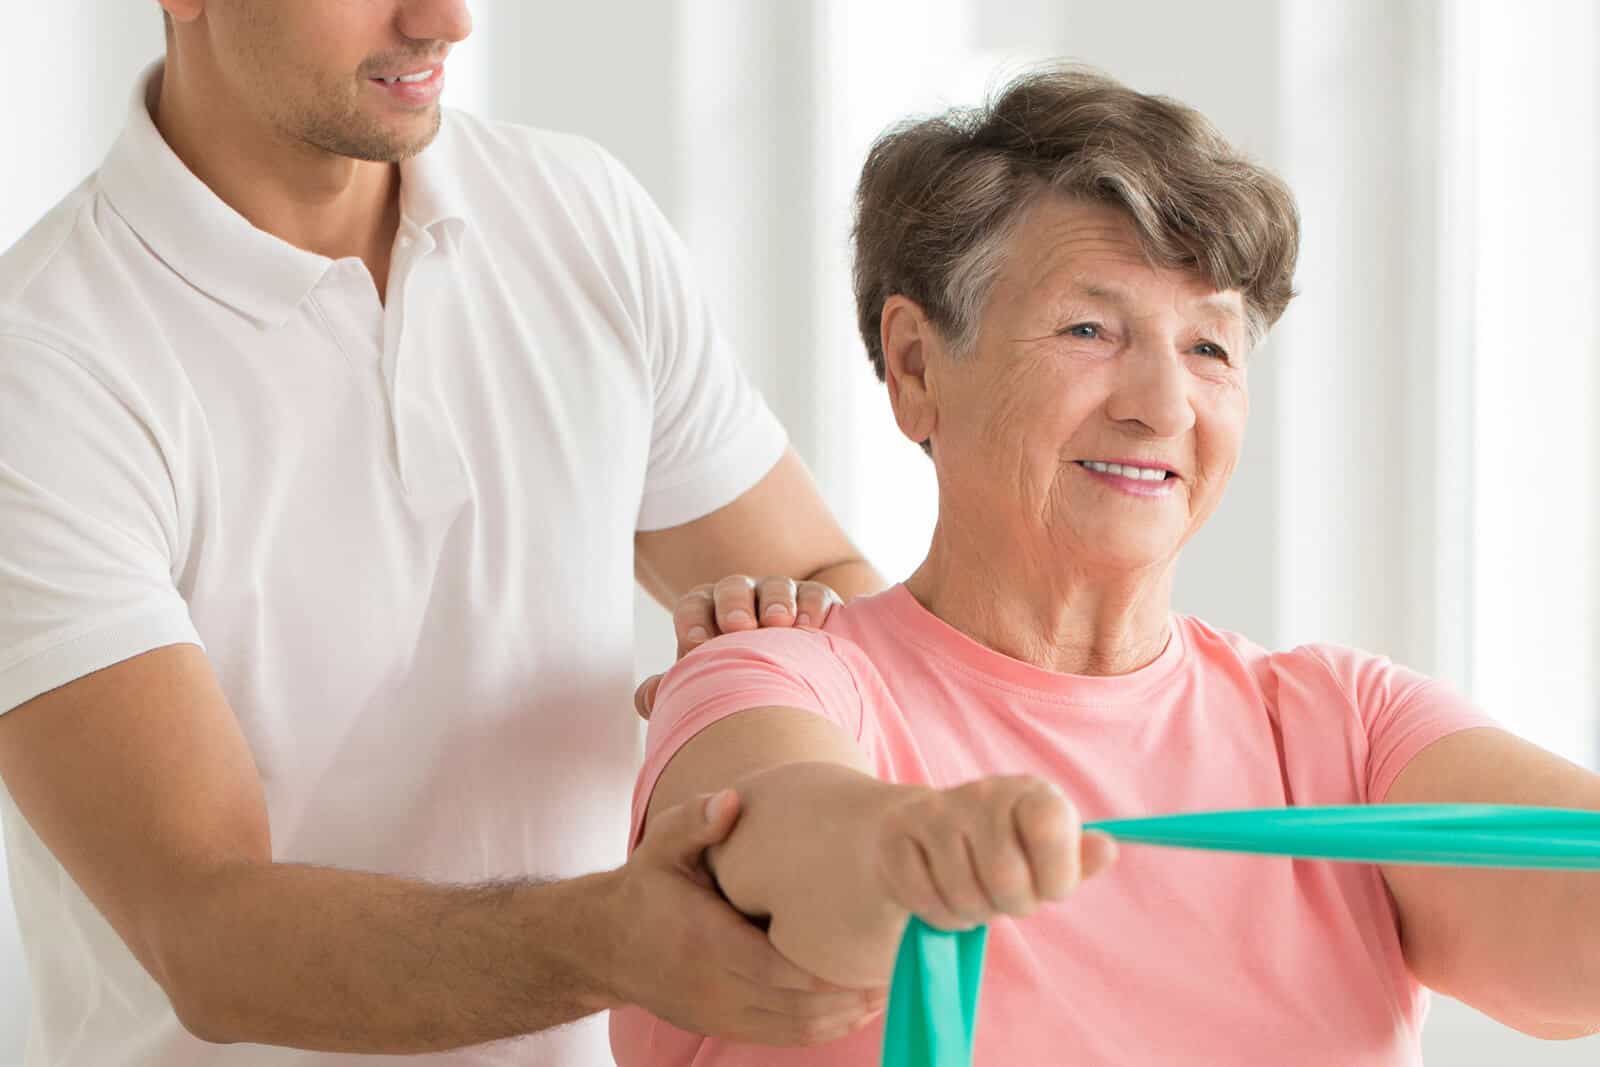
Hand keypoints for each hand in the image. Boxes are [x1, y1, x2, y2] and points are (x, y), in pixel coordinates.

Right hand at [602, 788, 885, 1044]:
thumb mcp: (661, 845)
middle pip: (799, 1008)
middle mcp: (715, 986)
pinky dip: (824, 1028)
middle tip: (899, 971)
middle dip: (852, 997)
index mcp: (706, 941)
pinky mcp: (724, 1025)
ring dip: (846, 1017)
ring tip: (888, 989)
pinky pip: (784, 1037)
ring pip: (797, 1030)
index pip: (779, 969)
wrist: (606, 944)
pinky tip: (855, 1007)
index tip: (874, 952)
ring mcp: (720, 1012)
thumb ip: (695, 821)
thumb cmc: (648, 886)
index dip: (830, 971)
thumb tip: (731, 799)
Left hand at [634, 576, 843, 719]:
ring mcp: (780, 598)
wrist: (788, 682)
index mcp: (707, 614)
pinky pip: (815, 595)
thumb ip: (674, 690)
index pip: (694, 606)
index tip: (696, 643)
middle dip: (734, 604)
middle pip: (733, 589)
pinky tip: (811, 626)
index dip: (693, 620)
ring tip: (779, 622)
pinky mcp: (816, 603)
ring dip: (777, 601)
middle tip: (738, 626)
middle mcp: (742, 599)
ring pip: (776, 587)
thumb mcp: (706, 685)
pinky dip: (813, 606)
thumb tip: (646, 699)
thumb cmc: (737, 682)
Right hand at [873, 776, 1117, 930]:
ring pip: (962, 894)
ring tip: (973, 895)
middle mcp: (982, 792)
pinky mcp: (897, 833)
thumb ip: (1078, 858)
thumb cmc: (1002, 850)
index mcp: (1030, 793)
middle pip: (1006, 878)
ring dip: (972, 913)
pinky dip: (938, 914)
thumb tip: (1108, 850)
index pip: (1052, 830)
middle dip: (1010, 905)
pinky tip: (942, 895)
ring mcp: (935, 810)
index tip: (1049, 885)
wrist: (926, 830)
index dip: (1055, 877)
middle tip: (1006, 897)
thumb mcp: (1046, 854)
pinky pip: (924, 898)